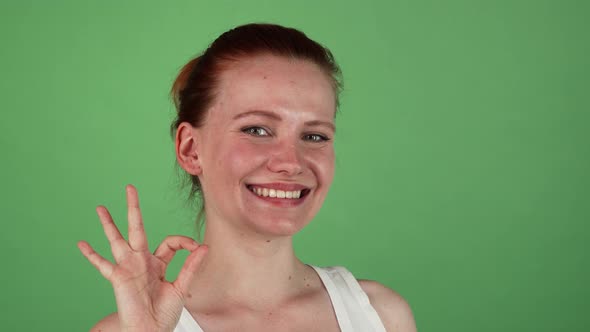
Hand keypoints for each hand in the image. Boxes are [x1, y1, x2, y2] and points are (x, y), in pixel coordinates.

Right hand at [78, 184, 207, 331]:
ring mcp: (128, 267)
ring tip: (100, 208)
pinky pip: (102, 264)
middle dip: (133, 208)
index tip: (196, 247)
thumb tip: (205, 246)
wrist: (151, 330)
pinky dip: (91, 255)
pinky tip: (81, 244)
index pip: (169, 242)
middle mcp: (141, 261)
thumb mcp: (181, 286)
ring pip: (116, 240)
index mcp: (158, 263)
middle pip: (137, 228)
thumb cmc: (164, 312)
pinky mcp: (118, 278)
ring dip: (108, 224)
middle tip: (130, 188)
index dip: (184, 241)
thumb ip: (191, 266)